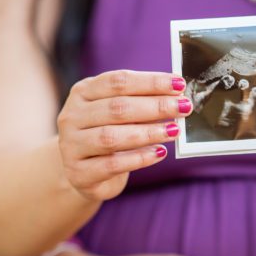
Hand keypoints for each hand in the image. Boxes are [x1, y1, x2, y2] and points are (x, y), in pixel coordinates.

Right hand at [57, 69, 190, 200]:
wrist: (82, 172)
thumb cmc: (106, 135)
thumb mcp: (116, 113)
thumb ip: (140, 102)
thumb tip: (177, 96)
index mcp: (82, 92)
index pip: (118, 82)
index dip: (150, 82)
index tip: (179, 84)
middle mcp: (72, 116)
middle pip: (117, 108)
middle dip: (155, 107)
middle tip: (183, 107)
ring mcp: (71, 146)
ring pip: (112, 136)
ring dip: (148, 133)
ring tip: (173, 130)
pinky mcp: (79, 173)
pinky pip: (112, 164)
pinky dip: (139, 158)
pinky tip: (159, 153)